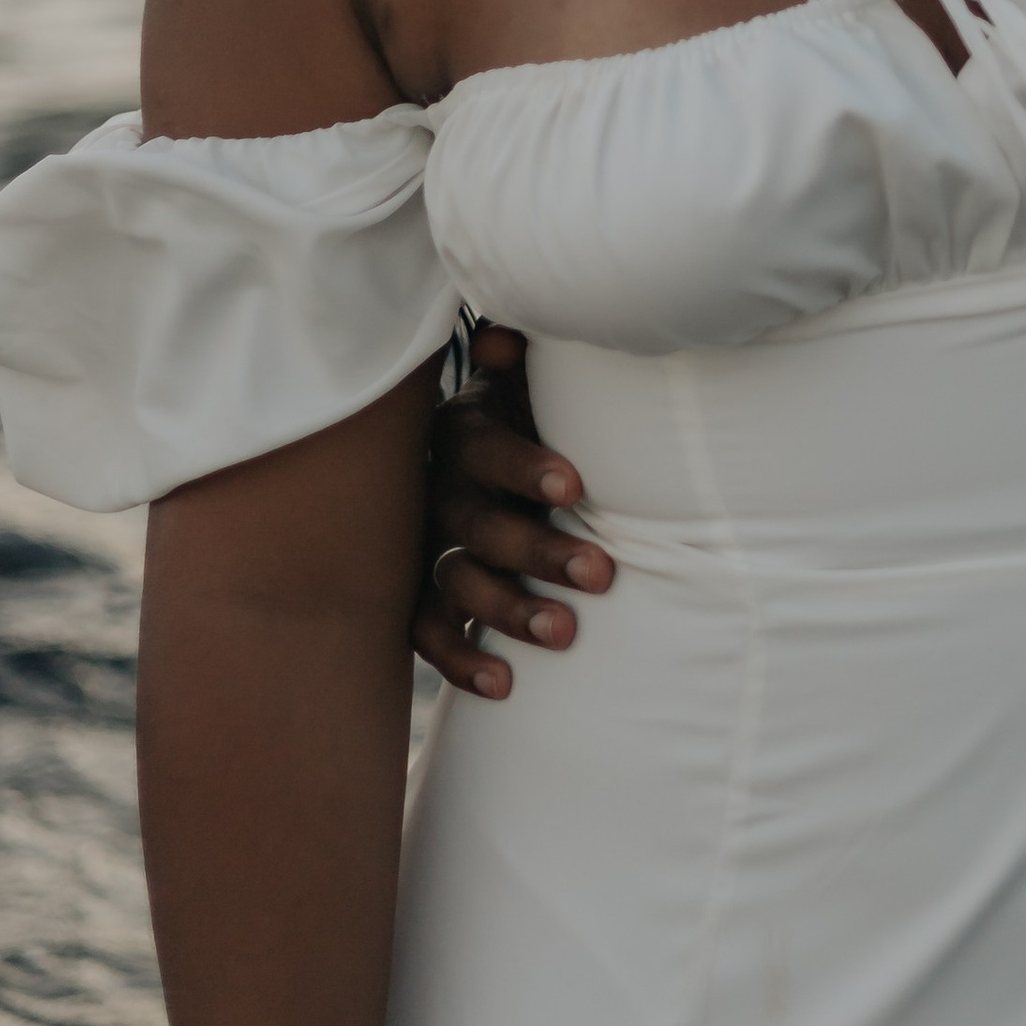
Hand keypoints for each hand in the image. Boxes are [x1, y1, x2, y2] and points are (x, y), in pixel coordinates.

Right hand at [413, 325, 611, 700]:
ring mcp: (427, 546)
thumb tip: (507, 339)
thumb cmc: (529, 409)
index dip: (526, 468)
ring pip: (454, 580)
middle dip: (539, 551)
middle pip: (477, 525)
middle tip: (602, 573)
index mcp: (464, 431)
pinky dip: (460, 659)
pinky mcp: (423, 591)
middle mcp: (439, 489)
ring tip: (565, 632)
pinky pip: (427, 630)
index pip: (486, 450)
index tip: (576, 487)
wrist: (488, 452)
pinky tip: (503, 686)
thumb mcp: (529, 376)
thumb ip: (523, 358)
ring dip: (507, 610)